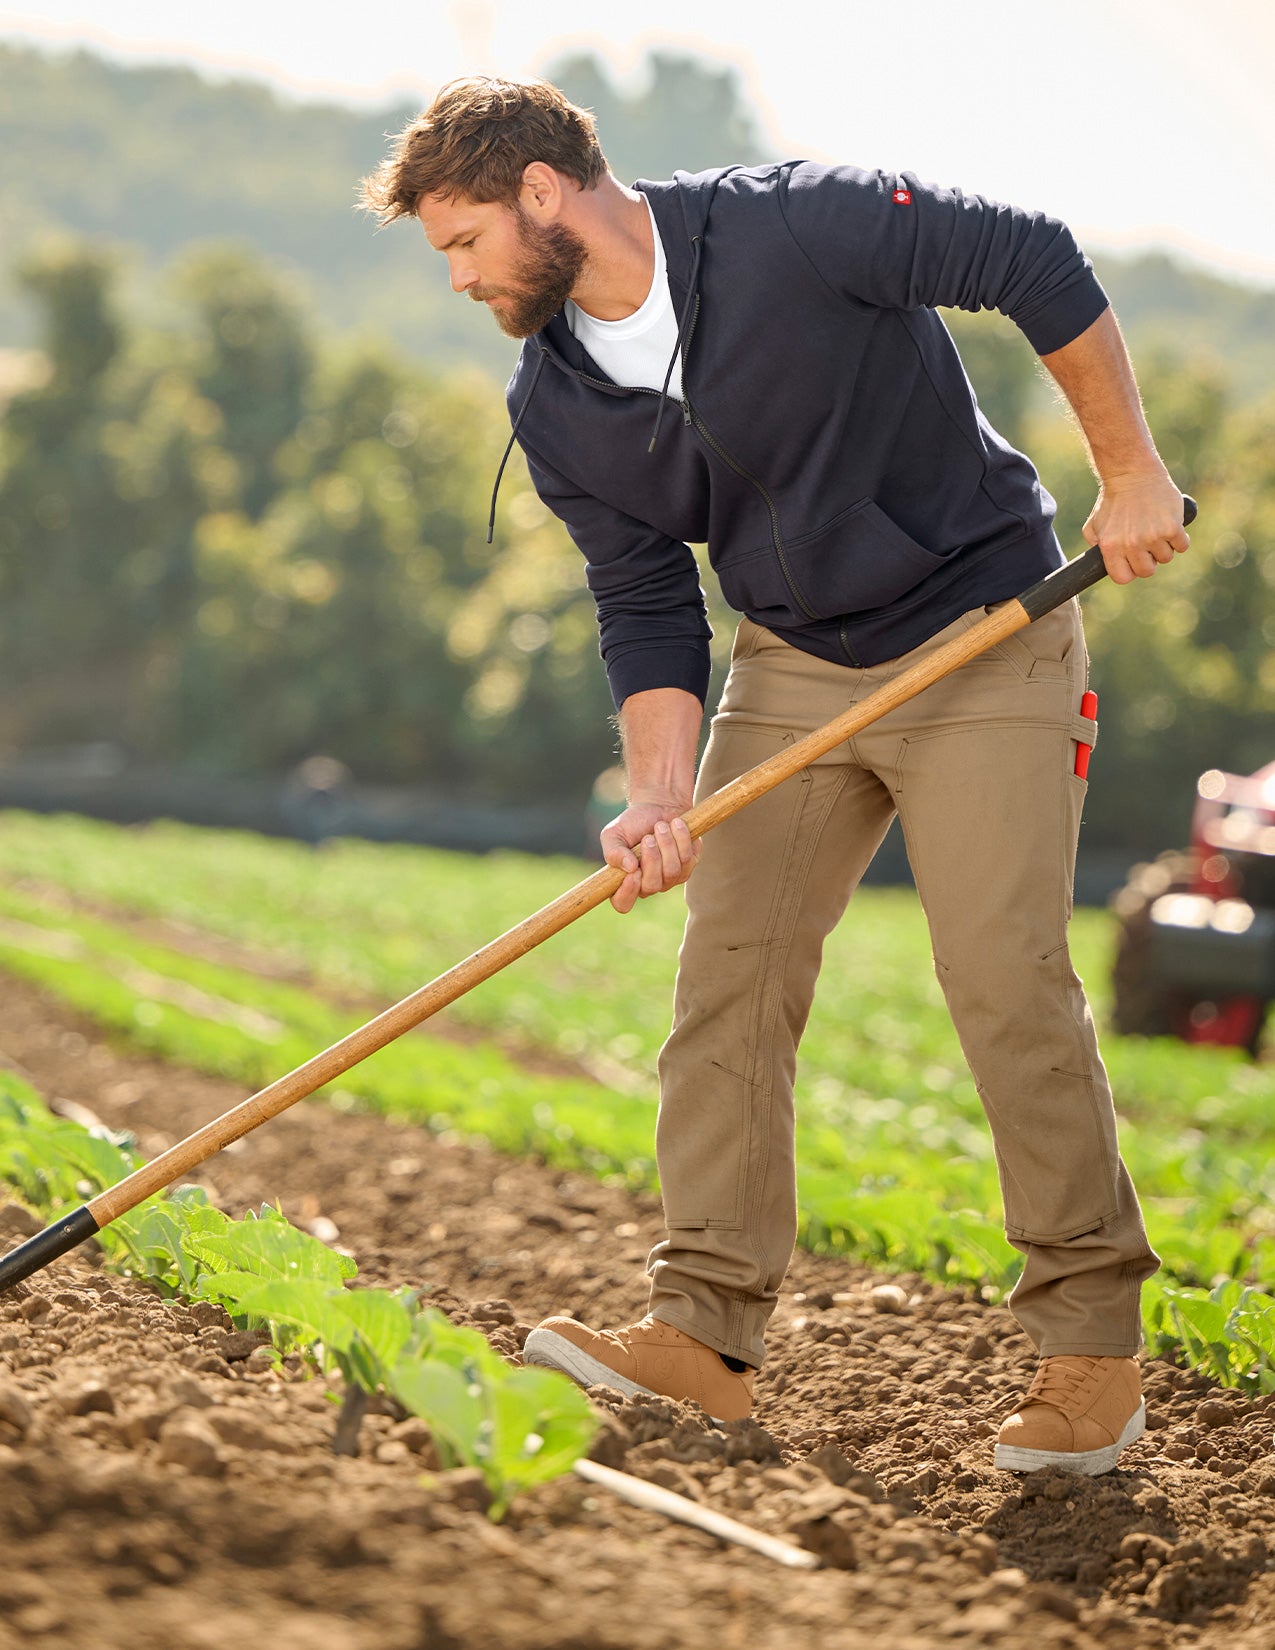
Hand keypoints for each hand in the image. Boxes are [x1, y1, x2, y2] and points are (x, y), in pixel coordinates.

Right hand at [600, 802, 700, 913]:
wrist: (658, 805)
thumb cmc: (633, 823)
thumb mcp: (614, 833)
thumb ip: (613, 851)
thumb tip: (628, 868)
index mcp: (625, 881)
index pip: (623, 903)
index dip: (627, 893)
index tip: (633, 871)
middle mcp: (648, 884)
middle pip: (652, 886)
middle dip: (651, 858)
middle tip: (648, 837)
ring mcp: (670, 878)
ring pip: (672, 872)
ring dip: (667, 844)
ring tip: (661, 825)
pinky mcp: (689, 866)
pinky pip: (688, 860)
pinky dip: (682, 838)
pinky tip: (676, 825)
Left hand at [1085, 470, 1190, 584]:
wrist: (1132, 473)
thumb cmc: (1113, 500)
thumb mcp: (1094, 524)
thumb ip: (1095, 546)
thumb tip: (1101, 564)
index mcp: (1111, 547)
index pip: (1123, 578)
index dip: (1130, 571)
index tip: (1134, 561)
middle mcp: (1131, 544)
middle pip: (1147, 571)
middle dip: (1149, 560)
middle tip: (1147, 545)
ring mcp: (1152, 536)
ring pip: (1166, 558)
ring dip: (1164, 547)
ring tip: (1156, 529)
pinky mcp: (1172, 527)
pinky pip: (1182, 546)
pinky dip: (1180, 539)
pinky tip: (1171, 525)